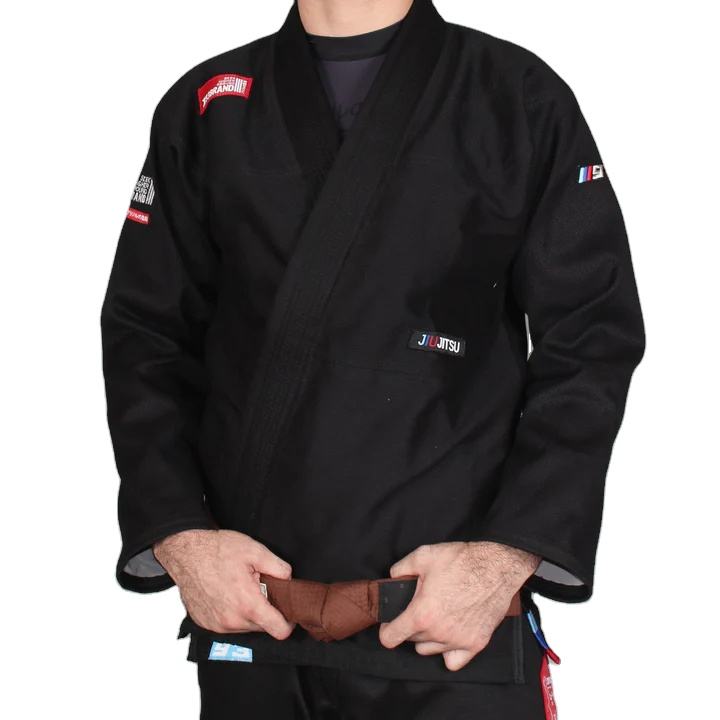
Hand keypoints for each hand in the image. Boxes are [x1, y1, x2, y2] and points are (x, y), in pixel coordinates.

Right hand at [153, 529, 294, 638]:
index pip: (280, 631)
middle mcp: (232, 620)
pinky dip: (232, 613)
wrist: (185, 552)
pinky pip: (228, 625)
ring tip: (241, 589)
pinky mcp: (206, 624)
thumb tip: (289, 580)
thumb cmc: (218, 550)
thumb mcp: (256, 551)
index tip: (288, 611)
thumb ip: (279, 568)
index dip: (289, 622)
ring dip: (248, 612)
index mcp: (248, 604)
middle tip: (259, 588)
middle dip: (266, 610)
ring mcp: (217, 625)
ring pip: (245, 626)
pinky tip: (227, 594)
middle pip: (263, 627)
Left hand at [379, 541, 539, 670]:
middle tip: (419, 607)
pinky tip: (449, 635)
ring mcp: (458, 641)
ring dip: (427, 638)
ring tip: (435, 617)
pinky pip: (454, 661)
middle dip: (410, 625)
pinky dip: (448, 652)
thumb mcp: (423, 555)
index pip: (390, 638)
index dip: (386, 630)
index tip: (389, 625)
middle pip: (411, 641)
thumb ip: (401, 568)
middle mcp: (438, 633)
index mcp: (422, 614)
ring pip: (430, 650)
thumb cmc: (462, 561)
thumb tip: (393, 577)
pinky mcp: (475, 644)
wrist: (496, 567)